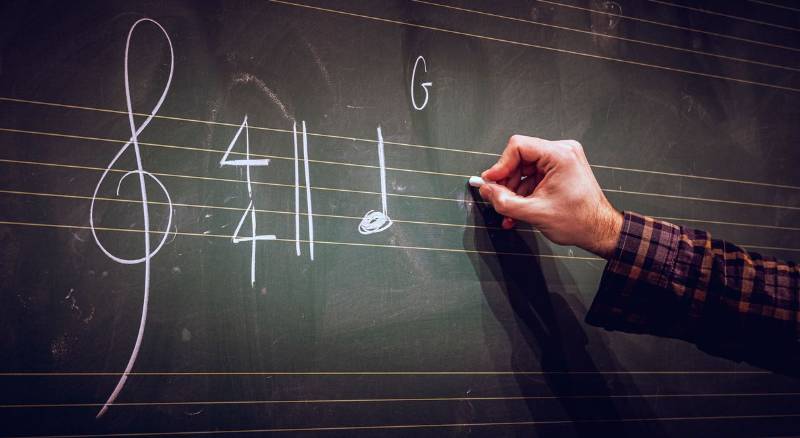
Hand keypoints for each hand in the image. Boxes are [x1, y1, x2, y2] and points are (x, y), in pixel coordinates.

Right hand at [478, 135, 622, 258]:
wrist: (600, 231)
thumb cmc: (579, 221)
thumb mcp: (534, 213)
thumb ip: (504, 201)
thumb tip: (485, 189)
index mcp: (560, 155)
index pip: (518, 146)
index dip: (500, 165)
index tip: (490, 182)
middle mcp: (562, 152)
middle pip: (520, 158)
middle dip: (507, 181)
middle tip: (498, 199)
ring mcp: (563, 160)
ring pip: (525, 169)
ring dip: (514, 190)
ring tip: (509, 211)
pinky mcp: (561, 170)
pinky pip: (534, 176)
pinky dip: (525, 192)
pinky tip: (518, 210)